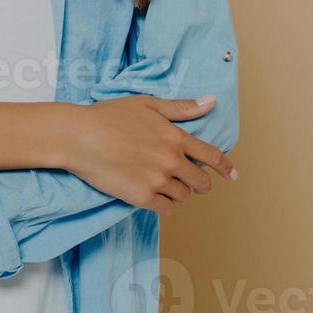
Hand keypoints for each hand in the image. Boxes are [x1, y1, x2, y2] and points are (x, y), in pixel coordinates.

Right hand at [63, 94, 236, 214]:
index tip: (233, 176)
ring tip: (162, 183)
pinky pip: (167, 209)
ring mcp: (158, 180)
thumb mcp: (147, 104)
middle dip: (197, 182)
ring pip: (184, 196)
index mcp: (176, 137)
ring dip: (178, 192)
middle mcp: (172, 161)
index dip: (226, 168)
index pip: (213, 156)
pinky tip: (154, 195)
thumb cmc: (109, 116)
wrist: (79, 137)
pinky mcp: (142, 197)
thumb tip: (210, 102)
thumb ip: (181, 108)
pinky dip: (164, 204)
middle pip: (201, 182)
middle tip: (186, 179)